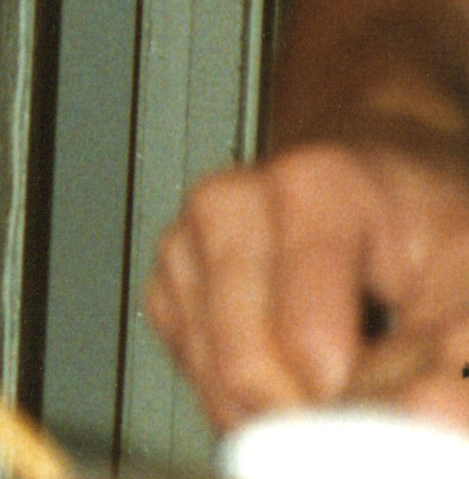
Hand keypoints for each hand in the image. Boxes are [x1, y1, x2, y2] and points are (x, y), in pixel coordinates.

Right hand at [146, 125, 468, 432]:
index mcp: (310, 188)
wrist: (387, 185)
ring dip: (284, 405)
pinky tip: (296, 361)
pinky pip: (195, 377)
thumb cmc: (430, 224)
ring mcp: (187, 240)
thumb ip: (451, 355)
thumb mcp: (468, 285)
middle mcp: (230, 203)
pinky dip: (250, 395)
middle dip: (317, 408)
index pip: (310, 343)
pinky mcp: (167, 281)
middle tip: (378, 392)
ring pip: (216, 382)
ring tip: (344, 368)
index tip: (411, 398)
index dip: (368, 394)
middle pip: (247, 367)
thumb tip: (425, 420)